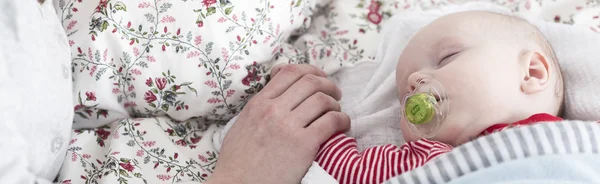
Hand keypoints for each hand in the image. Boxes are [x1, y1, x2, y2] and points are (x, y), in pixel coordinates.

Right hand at [208, 64, 349, 183]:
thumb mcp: (242, 124)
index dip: (310, 70)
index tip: (319, 78)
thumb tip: (276, 94)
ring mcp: (288, 126)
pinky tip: (342, 126)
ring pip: (323, 100)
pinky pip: (331, 121)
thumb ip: (260, 107)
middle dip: (328, 85)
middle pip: (310, 82)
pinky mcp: (303, 145)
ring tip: (337, 112)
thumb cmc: (238, 161)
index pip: (290, 72)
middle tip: (335, 94)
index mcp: (258, 103)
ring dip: (335, 103)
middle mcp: (273, 110)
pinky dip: (342, 120)